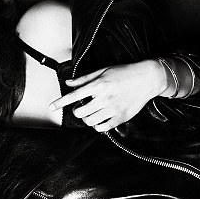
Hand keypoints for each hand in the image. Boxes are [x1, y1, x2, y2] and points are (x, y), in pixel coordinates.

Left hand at [49, 60, 166, 131]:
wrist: (147, 79)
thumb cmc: (125, 73)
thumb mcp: (103, 71)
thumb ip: (84, 79)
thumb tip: (69, 83)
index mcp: (98, 85)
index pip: (74, 96)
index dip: (60, 102)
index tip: (51, 107)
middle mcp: (104, 98)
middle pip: (80, 112)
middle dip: (77, 111)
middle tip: (81, 107)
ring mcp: (113, 109)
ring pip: (90, 121)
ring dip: (86, 119)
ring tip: (91, 113)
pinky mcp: (120, 117)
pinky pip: (103, 128)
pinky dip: (97, 126)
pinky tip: (99, 119)